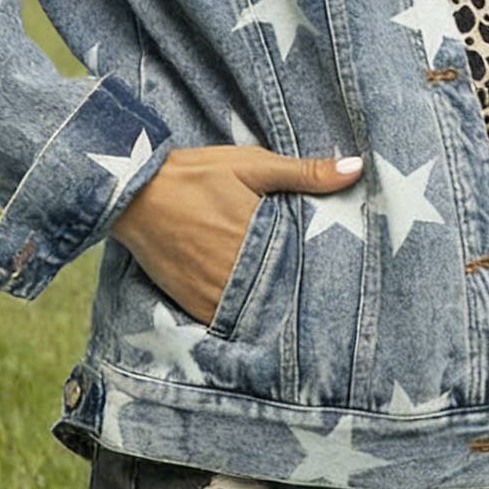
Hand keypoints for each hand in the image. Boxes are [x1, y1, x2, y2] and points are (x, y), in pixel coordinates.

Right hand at [109, 144, 363, 326]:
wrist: (131, 192)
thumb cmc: (195, 174)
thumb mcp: (252, 164)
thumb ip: (304, 172)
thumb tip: (357, 169)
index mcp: (261, 240)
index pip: (306, 272)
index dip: (322, 279)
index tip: (340, 286)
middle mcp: (238, 275)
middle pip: (282, 299)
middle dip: (298, 300)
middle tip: (323, 308)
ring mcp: (212, 294)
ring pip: (254, 316)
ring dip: (270, 314)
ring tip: (291, 313)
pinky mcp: (190, 303)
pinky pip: (224, 324)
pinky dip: (239, 321)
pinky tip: (252, 315)